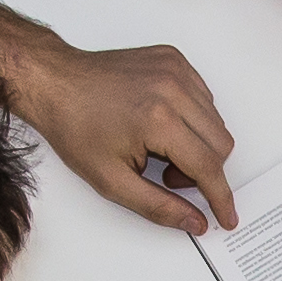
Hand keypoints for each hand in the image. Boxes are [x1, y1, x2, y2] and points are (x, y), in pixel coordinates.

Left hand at [0, 35, 236, 231]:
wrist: (55, 83)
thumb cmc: (75, 126)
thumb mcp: (111, 180)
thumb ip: (158, 206)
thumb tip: (195, 221)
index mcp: (158, 119)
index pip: (208, 167)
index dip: (220, 197)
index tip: (226, 216)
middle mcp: (173, 89)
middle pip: (221, 144)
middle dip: (202, 170)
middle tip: (166, 175)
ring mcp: (175, 70)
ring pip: (216, 121)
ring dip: (197, 144)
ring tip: (157, 148)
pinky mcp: (174, 59)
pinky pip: (204, 97)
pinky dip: (192, 118)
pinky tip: (161, 124)